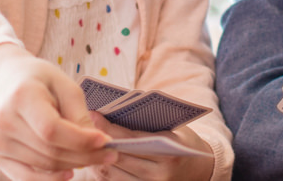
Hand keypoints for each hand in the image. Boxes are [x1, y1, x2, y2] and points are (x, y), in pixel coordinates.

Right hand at [0, 47, 116, 180]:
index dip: (80, 140)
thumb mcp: (64, 84)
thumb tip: (97, 144)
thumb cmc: (39, 81)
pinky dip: (51, 180)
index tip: (105, 141)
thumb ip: (78, 114)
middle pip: (50, 151)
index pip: (51, 129)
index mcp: (21, 97)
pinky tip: (70, 173)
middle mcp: (4, 121)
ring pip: (45, 166)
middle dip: (85, 156)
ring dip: (74, 165)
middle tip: (110, 153)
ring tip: (94, 157)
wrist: (5, 82)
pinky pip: (27, 178)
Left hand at [70, 114, 210, 180]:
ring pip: (114, 174)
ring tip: (87, 141)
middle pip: (120, 157)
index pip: (133, 139)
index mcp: (169, 153)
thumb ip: (148, 122)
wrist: (199, 170)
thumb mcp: (172, 128)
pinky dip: (105, 171)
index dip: (110, 127)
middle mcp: (160, 175)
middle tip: (83, 125)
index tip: (94, 114)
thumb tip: (115, 109)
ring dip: (98, 158)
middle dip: (100, 141)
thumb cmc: (182, 141)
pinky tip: (96, 159)